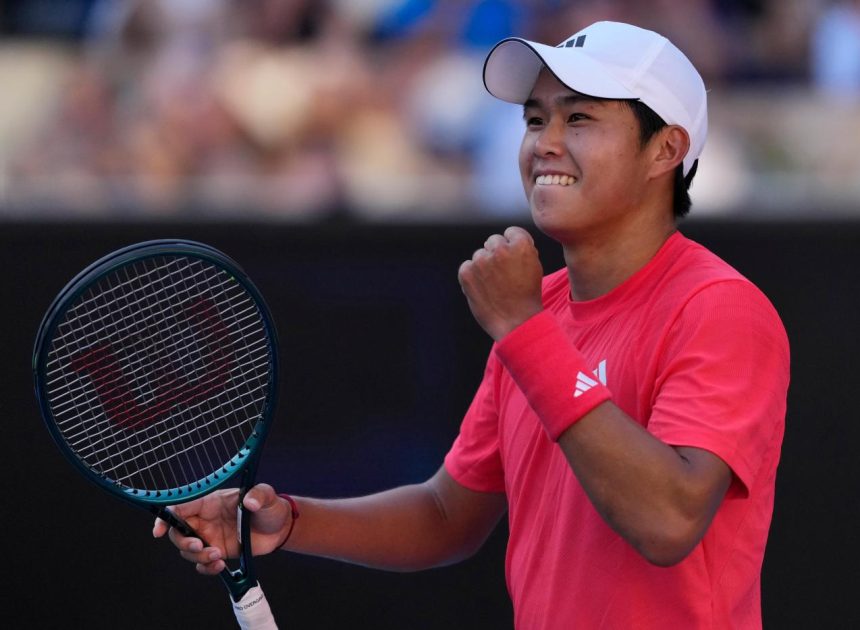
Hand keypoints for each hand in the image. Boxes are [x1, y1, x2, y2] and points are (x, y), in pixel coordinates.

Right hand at [152, 483, 293, 575]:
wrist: (279, 529)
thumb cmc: (270, 507)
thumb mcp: (267, 497)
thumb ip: (259, 495)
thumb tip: (250, 501)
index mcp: (210, 502)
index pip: (180, 507)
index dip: (165, 517)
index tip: (158, 531)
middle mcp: (205, 520)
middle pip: (177, 532)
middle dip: (183, 542)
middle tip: (200, 547)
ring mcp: (209, 537)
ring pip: (188, 551)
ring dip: (198, 557)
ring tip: (219, 556)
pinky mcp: (217, 552)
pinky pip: (201, 564)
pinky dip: (206, 569)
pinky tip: (220, 566)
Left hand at [458, 226, 543, 340]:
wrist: (516, 322)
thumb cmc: (527, 296)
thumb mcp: (534, 266)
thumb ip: (521, 249)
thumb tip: (507, 240)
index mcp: (520, 245)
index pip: (511, 232)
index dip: (513, 246)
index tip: (514, 260)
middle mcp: (500, 249)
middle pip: (493, 241)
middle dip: (497, 254)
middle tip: (503, 274)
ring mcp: (481, 260)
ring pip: (479, 255)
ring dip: (484, 266)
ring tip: (494, 285)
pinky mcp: (466, 273)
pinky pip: (466, 267)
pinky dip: (472, 276)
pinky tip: (483, 289)